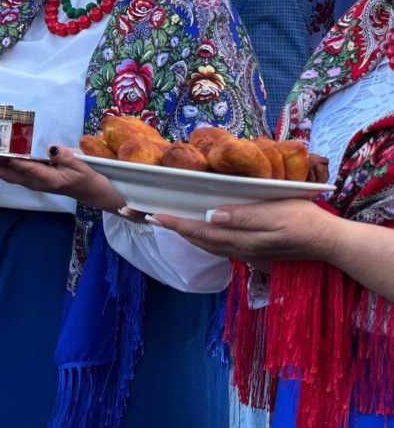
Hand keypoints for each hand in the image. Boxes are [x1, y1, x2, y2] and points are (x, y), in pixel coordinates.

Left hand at [0, 144, 124, 211]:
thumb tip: (52, 149)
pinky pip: (10, 174)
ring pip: (5, 175)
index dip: (14, 162)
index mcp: (48, 179)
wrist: (88, 190)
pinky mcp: (30, 179)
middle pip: (7, 175)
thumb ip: (66, 157)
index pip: (28, 169)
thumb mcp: (80, 165)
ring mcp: (31, 182)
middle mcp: (35, 182)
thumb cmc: (85, 175)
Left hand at [151, 198, 339, 265]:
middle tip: (137, 214)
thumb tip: (212, 216)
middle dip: (165, 226)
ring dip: (178, 231)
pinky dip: (196, 234)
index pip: (198, 230)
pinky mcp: (247, 249)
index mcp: (240, 238)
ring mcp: (241, 251)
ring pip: (201, 242)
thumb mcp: (276, 214)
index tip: (149, 215)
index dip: (172, 223)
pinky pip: (214, 243)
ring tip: (156, 219)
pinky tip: (191, 228)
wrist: (329, 243)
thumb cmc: (305, 222)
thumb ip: (244, 217)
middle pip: (193, 238)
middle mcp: (235, 248)